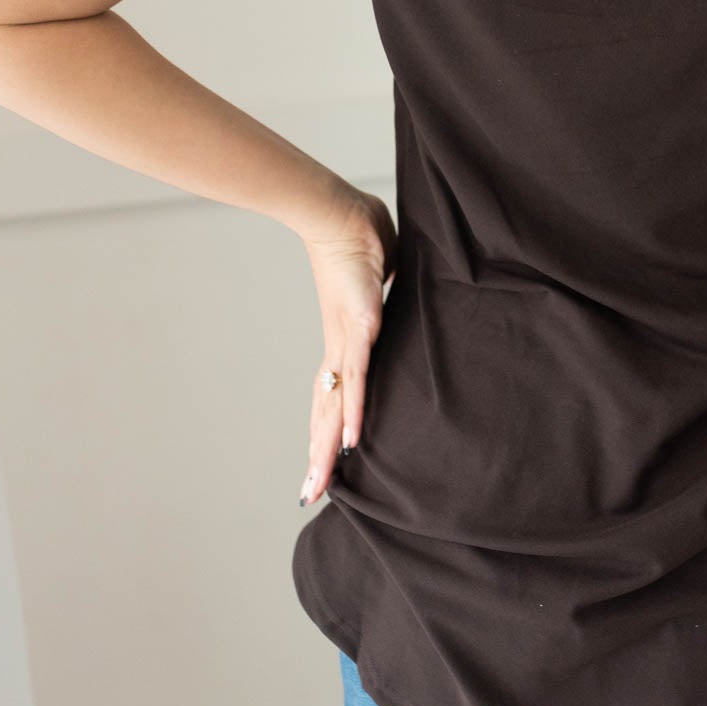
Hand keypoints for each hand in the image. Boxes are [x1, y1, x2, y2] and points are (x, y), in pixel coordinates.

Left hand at [296, 181, 396, 507]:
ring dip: (326, 446)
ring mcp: (346, 338)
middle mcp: (340, 345)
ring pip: (335, 403)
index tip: (323, 457)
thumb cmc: (360, 233)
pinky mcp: (359, 326)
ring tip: (320, 484)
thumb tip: (398, 285)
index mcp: (345, 336)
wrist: (340, 210)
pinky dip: (354, 410)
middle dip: (317, 453)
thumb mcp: (381, 272)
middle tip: (309, 495)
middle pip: (326, 409)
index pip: (334, 391)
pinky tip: (350, 441)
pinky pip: (358, 377)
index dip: (327, 425)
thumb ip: (388, 290)